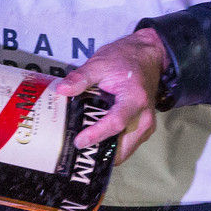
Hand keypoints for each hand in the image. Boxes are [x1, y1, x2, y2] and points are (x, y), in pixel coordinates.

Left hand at [57, 27, 168, 164]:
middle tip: (75, 156)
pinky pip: (128, 144)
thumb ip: (81, 77)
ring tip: (82, 151)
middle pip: (122, 145)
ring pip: (125, 150)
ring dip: (106, 153)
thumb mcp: (100, 63)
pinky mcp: (144, 128)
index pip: (116, 123)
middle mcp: (144, 117)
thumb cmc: (125, 58)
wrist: (148, 55)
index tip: (78, 141)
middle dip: (100, 154)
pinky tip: (95, 143)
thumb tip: (61, 91)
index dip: (96, 135)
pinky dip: (112, 147)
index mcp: (134, 98)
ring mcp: (147, 125)